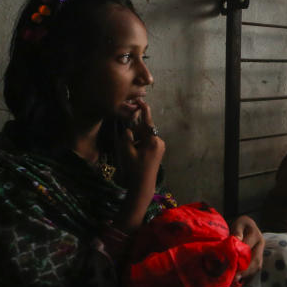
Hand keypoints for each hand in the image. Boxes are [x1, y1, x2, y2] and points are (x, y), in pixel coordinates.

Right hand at [112, 99, 164, 232]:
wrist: (143, 185)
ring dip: (137, 139)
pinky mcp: (158, 152)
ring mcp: (160, 147)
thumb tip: (128, 129)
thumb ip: (127, 138)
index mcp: (153, 141)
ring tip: (130, 151)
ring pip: (145, 137)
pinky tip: (134, 153)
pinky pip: (148, 143)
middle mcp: (159, 142)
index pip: (147, 122)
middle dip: (135, 131)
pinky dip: (140, 144)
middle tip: (127, 140)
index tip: (140, 100)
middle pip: (145, 130)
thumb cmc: (135, 169)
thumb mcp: (127, 152)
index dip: (144, 110)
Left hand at [231, 216, 263, 281]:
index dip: (241, 258)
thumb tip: (236, 239)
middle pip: (255, 260)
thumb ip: (237, 231)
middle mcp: (260, 245)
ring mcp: (260, 253)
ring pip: (256, 267)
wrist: (247, 227)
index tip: (232, 266)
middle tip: (235, 279)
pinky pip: (255, 270)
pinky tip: (239, 282)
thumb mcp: (238, 223)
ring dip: (247, 275)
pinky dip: (247, 277)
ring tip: (235, 282)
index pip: (248, 248)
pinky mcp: (258, 259)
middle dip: (245, 271)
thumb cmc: (241, 226)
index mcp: (255, 235)